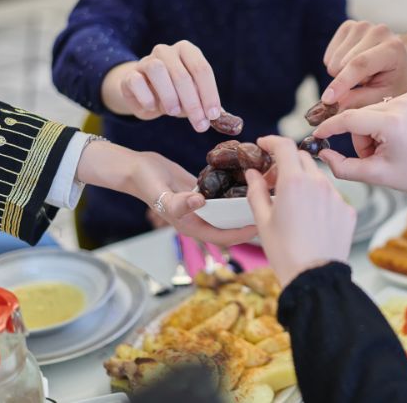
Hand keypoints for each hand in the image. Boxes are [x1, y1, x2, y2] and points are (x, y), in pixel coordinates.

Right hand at [77, 141, 256, 245]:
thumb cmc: (146, 183)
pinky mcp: (202, 191)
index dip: (242, 235)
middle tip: (271, 211)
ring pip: (227, 212)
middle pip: (229, 227)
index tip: (261, 226)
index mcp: (191, 225)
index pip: (222, 237)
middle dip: (248, 222)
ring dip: (243, 207)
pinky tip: (249, 182)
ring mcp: (201, 205)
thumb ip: (178, 202)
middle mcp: (199, 218)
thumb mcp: (161, 193)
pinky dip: (234, 192)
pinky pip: (222, 196)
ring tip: (265, 196)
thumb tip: (200, 203)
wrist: (136, 168)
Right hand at [101, 40, 220, 131]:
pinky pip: (137, 82)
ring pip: (158, 71)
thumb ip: (210, 108)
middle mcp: (166, 51)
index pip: (202, 69)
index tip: (212, 116)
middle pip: (182, 74)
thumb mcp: (195, 99)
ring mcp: (146, 60)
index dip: (209, 94)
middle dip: (193, 104)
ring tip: (174, 112)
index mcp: (187, 51)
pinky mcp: (130, 75)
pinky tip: (153, 108)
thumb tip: (229, 122)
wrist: (144, 95)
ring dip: (169, 96)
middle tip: (200, 125)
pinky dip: (147, 97)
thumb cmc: (176, 95)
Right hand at [245, 136, 355, 286]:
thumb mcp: (263, 221)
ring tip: (292, 203)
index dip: (272, 141)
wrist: (315, 277)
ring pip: (318, 177)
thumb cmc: (285, 252)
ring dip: (304, 181)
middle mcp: (318, 183)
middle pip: (302, 158)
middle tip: (272, 181)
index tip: (264, 145)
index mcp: (294, 182)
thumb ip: (256, 191)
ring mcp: (336, 196)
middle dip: (286, 163)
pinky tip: (310, 218)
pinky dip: (319, 198)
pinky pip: (332, 195)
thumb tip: (253, 173)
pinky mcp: (348, 210)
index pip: (284, 146)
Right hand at [313, 93, 406, 197]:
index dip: (330, 127)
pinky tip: (394, 138)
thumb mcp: (376, 175)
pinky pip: (385, 106)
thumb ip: (343, 166)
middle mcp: (403, 103)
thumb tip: (322, 154)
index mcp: (394, 122)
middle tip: (372, 157)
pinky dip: (382, 123)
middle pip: (360, 116)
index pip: (350, 119)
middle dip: (359, 138)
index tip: (317, 135)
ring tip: (386, 149)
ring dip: (370, 130)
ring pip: (370, 111)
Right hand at [321, 21, 406, 109]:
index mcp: (392, 48)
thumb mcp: (385, 95)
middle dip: (346, 81)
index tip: (327, 99)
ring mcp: (362, 26)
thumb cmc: (395, 79)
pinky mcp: (349, 26)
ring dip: (342, 72)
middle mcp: (377, 31)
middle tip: (367, 81)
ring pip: (333, 59)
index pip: (360, 64)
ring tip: (362, 72)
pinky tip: (352, 63)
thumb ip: (361, 99)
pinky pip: (330, 54)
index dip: (342, 82)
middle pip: (342, 63)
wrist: (402, 59)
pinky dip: (336, 64)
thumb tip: (335, 104)